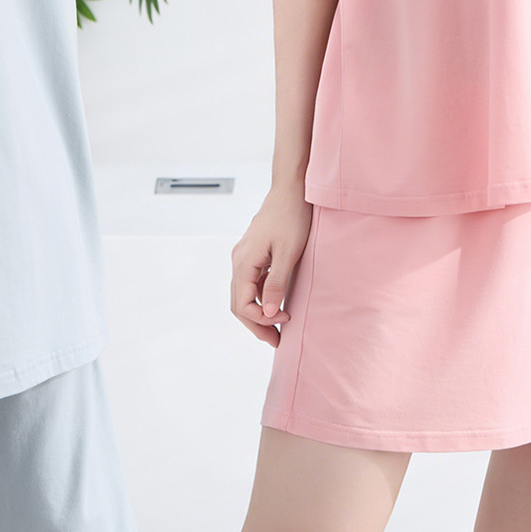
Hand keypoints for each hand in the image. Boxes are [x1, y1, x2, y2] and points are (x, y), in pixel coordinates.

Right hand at [230, 188, 312, 346]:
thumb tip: (270, 313)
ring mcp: (243, 258)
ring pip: (243, 295)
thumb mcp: (289, 253)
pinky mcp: (252, 255)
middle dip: (256, 325)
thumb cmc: (292, 217)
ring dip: (258, 314)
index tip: (284, 321)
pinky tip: (276, 305)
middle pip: (239, 304)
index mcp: (244, 262)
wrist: (290, 190)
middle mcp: (238, 261)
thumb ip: (277, 283)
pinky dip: (260, 299)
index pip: (242, 304)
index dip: (261, 319)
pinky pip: (250, 284)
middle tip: (276, 341)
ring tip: (277, 328)